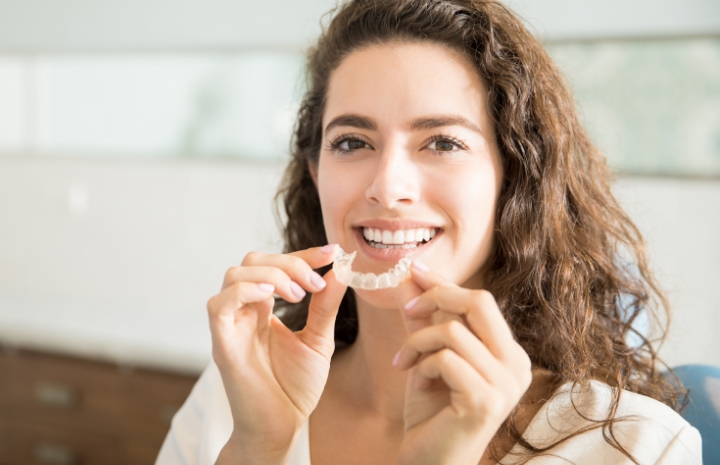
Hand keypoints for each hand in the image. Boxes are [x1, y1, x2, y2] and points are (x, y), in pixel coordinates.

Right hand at [207, 245, 346, 463]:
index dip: (302, 254)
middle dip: (288, 262)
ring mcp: (231, 325)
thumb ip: (325, 306)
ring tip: (298, 295)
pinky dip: (245, 291)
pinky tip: (272, 298)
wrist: (283, 426)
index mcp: (264, 308)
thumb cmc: (295, 387)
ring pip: (234, 274)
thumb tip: (340, 271)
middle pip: (252, 261)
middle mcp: (244, 311)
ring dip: (271, 275)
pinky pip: (219, 304)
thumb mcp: (318, 340)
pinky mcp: (222, 343)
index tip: (332, 253)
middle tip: (314, 284)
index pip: (276, 265)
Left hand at [393, 263, 531, 464]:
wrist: (430, 461)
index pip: (481, 301)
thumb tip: (411, 276)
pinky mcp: (485, 400)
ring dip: (418, 342)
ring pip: (453, 330)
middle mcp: (517, 366)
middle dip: (436, 296)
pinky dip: (422, 366)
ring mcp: (506, 384)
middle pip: (479, 302)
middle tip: (408, 309)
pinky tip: (417, 384)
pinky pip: (445, 359)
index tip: (414, 270)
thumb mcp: (429, 357)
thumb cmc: (432, 413)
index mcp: (509, 353)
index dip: (445, 283)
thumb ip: (425, 319)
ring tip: (405, 363)